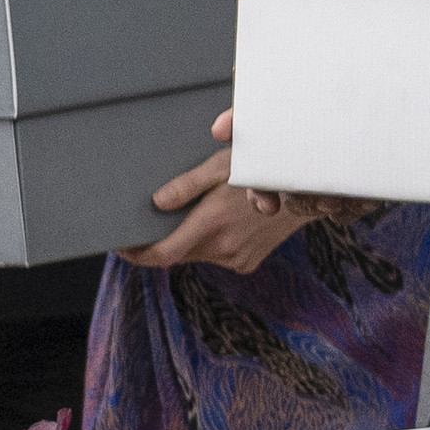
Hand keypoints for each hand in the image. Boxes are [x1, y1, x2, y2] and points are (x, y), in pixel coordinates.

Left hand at [120, 115, 368, 271]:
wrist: (309, 193)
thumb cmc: (264, 168)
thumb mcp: (223, 166)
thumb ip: (187, 186)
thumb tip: (156, 203)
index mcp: (212, 226)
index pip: (161, 255)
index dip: (136, 254)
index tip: (120, 246)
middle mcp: (223, 249)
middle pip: (178, 254)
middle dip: (164, 240)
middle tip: (151, 221)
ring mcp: (237, 260)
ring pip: (198, 254)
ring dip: (190, 238)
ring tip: (196, 211)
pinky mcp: (248, 262)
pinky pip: (217, 255)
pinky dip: (211, 241)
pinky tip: (223, 219)